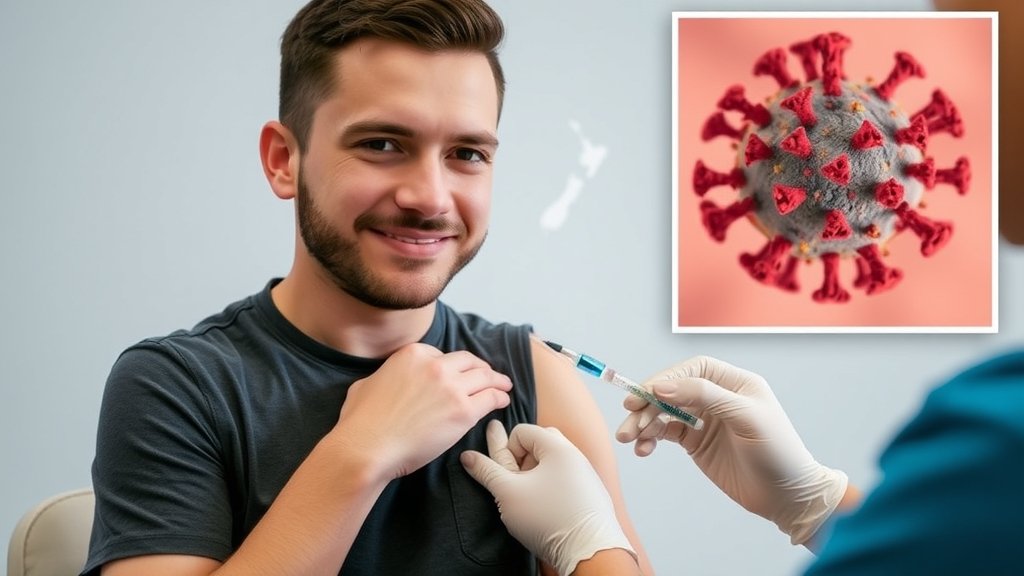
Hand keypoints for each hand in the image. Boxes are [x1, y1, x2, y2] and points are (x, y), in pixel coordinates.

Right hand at [334, 343, 512, 480]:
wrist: (366, 447)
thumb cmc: (360, 422)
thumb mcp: (366, 384)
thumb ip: (384, 376)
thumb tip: (385, 381)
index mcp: (412, 354)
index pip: (443, 355)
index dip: (453, 366)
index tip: (460, 374)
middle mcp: (435, 365)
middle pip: (469, 362)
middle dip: (481, 368)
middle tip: (489, 375)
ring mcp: (451, 387)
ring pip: (485, 378)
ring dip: (497, 380)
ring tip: (504, 386)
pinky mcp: (463, 412)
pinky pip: (490, 399)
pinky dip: (500, 398)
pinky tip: (503, 401)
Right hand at [460, 421, 635, 575]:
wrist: (591, 552)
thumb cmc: (549, 519)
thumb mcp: (508, 493)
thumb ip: (486, 471)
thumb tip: (467, 456)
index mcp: (557, 447)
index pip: (522, 431)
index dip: (508, 451)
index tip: (509, 477)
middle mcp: (575, 454)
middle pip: (539, 443)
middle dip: (523, 460)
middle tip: (519, 485)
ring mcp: (586, 474)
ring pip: (553, 463)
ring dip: (537, 475)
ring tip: (532, 500)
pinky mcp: (591, 494)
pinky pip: (566, 479)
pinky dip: (552, 488)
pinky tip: (548, 509)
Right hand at [615, 355, 847, 544]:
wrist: (788, 498)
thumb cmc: (778, 453)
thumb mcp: (747, 418)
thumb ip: (706, 396)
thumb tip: (663, 385)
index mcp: (735, 383)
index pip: (693, 370)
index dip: (668, 378)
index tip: (648, 393)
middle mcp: (718, 398)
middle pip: (673, 390)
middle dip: (648, 403)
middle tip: (629, 417)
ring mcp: (705, 420)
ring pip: (665, 412)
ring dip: (644, 423)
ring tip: (628, 438)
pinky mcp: (696, 443)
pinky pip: (666, 434)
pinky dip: (651, 439)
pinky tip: (643, 449)